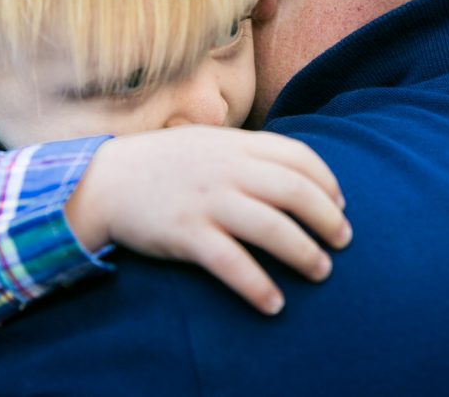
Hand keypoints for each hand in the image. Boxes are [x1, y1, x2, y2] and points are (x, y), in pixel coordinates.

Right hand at [64, 126, 350, 314]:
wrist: (104, 181)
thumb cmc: (163, 164)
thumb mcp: (208, 144)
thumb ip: (246, 152)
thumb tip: (293, 171)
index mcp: (235, 145)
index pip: (298, 156)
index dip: (327, 180)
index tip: (340, 203)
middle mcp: (226, 170)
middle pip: (295, 191)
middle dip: (328, 219)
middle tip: (343, 241)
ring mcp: (207, 201)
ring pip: (272, 228)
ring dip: (305, 253)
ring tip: (321, 271)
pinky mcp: (186, 233)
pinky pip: (232, 264)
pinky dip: (258, 286)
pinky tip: (274, 304)